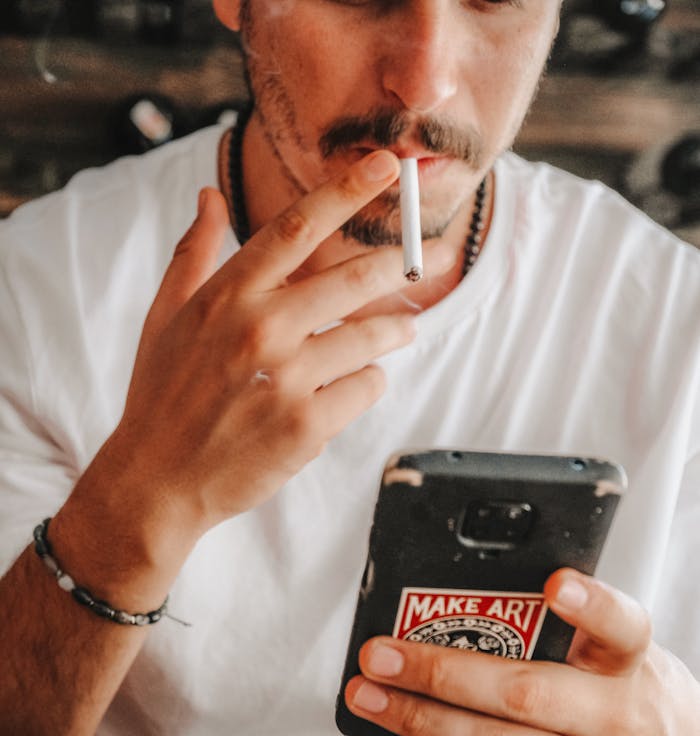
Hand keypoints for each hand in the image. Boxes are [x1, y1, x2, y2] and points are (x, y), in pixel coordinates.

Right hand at [105, 149, 451, 541]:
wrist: (158, 480)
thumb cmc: (161, 396)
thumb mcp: (166, 316)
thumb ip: (195, 252)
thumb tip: (210, 195)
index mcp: (227, 295)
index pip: (297, 226)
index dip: (348, 190)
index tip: (388, 165)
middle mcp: (260, 329)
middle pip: (353, 278)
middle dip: (402, 263)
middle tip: (432, 257)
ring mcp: (286, 379)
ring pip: (372, 337)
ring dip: (395, 331)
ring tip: (401, 331)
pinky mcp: (308, 426)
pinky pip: (366, 388)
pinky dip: (369, 383)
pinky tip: (353, 386)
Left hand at [345, 568, 699, 735]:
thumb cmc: (634, 688)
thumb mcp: (620, 645)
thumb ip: (568, 623)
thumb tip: (464, 596)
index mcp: (631, 662)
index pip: (621, 625)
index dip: (590, 605)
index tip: (557, 583)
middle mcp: (614, 718)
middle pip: (528, 695)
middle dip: (442, 675)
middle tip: (381, 654)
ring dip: (418, 721)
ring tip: (368, 697)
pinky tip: (393, 731)